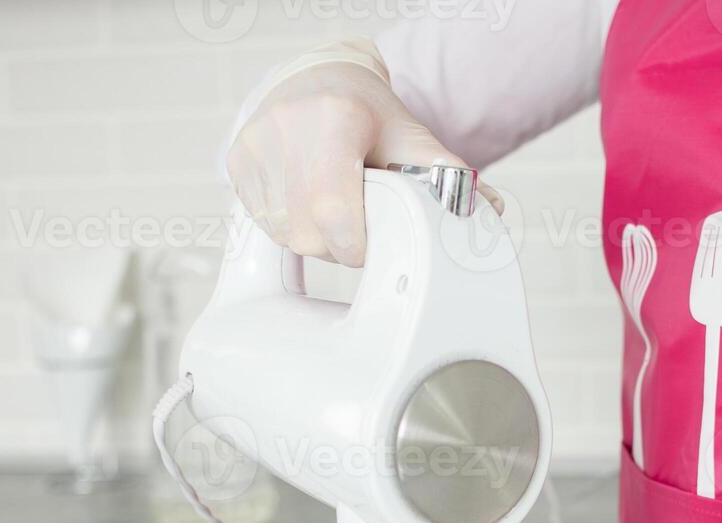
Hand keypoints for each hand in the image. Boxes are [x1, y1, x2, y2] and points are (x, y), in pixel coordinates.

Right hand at [226, 44, 483, 266]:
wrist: (318, 78)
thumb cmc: (366, 113)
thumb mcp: (409, 137)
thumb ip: (447, 177)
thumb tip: (486, 212)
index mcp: (334, 118)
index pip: (335, 210)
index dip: (356, 243)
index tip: (372, 241)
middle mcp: (285, 128)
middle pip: (310, 233)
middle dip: (340, 245)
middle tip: (359, 224)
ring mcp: (254, 145)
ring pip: (286, 235)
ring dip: (316, 240)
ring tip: (335, 210)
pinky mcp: (235, 163)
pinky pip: (265, 225)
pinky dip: (291, 228)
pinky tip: (307, 203)